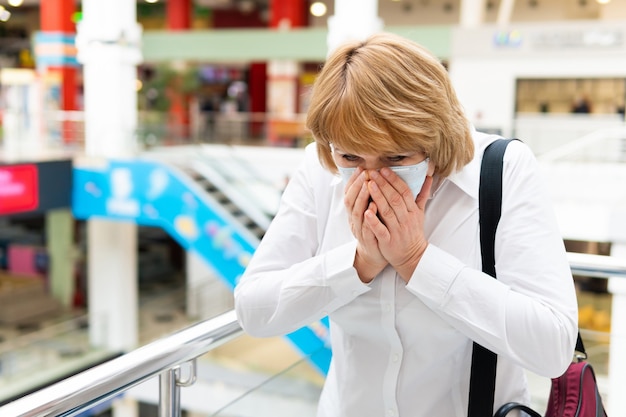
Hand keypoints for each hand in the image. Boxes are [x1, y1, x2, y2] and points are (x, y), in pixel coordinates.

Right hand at [343, 168, 387, 282]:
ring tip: (368, 185)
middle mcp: (354, 220)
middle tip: (364, 173)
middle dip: (357, 185)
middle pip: (350, 200)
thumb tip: (377, 178)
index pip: (350, 192)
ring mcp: (360, 230)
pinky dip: (369, 217)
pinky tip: (374, 207)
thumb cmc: (375, 230)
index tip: (361, 168)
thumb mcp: (372, 212)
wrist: (375, 254)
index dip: (354, 180)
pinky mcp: (367, 240)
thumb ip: (373, 197)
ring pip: (356, 212)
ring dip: (361, 198)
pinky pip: (366, 228)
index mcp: (355, 212)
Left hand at [363, 168, 432, 281]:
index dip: (394, 180)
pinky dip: (374, 221)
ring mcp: (397, 230)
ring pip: (387, 211)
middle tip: (373, 172)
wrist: (412, 256)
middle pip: (395, 199)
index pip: (404, 192)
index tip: (384, 169)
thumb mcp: (420, 212)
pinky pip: (381, 230)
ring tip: (369, 185)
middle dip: (384, 184)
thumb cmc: (413, 232)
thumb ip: (422, 194)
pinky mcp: (388, 241)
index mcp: (412, 211)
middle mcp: (406, 219)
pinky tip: (366, 211)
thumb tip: (429, 176)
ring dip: (378, 197)